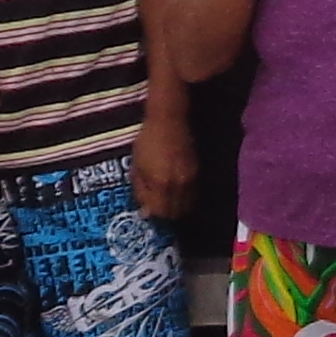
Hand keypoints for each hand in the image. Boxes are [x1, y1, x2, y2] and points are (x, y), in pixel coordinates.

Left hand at [130, 106, 198, 222]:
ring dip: (178, 210)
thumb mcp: (137, 165)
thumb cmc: (147, 140)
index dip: (153, 215)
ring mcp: (190, 180)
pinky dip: (187, 200)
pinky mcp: (198, 173)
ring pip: (187, 207)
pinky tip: (178, 194)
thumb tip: (145, 212)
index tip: (148, 213)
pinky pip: (194, 195)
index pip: (160, 212)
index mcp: (160, 183)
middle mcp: (178, 185)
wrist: (169, 120)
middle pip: (175, 213)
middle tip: (158, 210)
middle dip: (166, 216)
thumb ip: (140, 190)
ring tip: (168, 203)